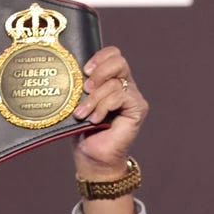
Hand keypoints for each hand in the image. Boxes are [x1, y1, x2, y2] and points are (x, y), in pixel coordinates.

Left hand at [71, 46, 147, 180]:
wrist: (93, 159)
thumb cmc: (84, 133)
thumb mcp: (79, 104)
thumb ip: (82, 87)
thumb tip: (76, 73)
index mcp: (111, 80)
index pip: (113, 54)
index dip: (99, 57)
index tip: (84, 70)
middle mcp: (125, 86)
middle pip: (119, 60)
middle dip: (99, 71)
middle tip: (85, 88)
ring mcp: (132, 97)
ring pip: (115, 82)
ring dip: (95, 98)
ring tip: (83, 113)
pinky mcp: (137, 109)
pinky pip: (120, 96)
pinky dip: (104, 106)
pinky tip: (95, 119)